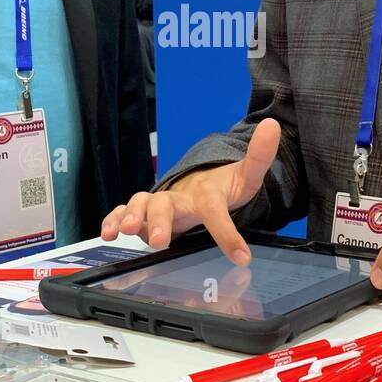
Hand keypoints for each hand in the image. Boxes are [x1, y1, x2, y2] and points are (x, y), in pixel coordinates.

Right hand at [100, 119, 280, 264]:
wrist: (199, 184)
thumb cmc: (222, 187)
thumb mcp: (246, 176)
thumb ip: (259, 156)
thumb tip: (273, 125)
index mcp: (206, 193)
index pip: (215, 209)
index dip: (226, 233)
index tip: (241, 256)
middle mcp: (179, 197)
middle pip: (166, 204)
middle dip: (160, 221)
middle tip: (160, 240)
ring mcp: (158, 202)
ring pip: (141, 205)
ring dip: (133, 217)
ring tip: (127, 231)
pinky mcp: (144, 211)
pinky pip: (123, 211)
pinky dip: (113, 219)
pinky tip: (108, 232)